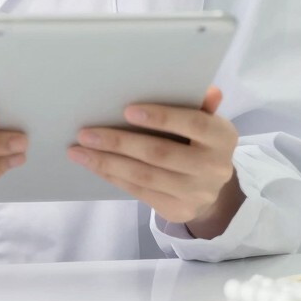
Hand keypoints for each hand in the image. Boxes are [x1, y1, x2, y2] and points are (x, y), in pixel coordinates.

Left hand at [67, 86, 243, 236]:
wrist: (209, 185)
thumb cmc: (198, 139)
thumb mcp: (204, 119)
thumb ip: (200, 104)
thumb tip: (208, 90)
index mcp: (222, 137)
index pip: (193, 124)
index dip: (161, 117)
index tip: (127, 110)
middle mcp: (214, 168)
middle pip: (160, 153)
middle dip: (119, 142)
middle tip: (85, 132)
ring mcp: (196, 193)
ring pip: (145, 176)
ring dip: (107, 162)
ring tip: (79, 151)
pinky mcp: (178, 210)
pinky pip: (139, 192)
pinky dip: (113, 176)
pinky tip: (94, 165)